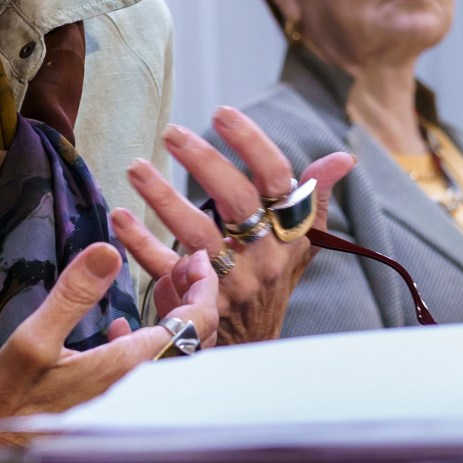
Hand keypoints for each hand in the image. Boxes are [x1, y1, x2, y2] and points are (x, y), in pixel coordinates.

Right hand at [0, 242, 218, 462]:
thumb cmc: (8, 398)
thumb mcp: (33, 339)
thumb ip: (73, 295)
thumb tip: (108, 251)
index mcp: (128, 368)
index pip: (193, 324)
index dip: (204, 287)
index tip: (198, 258)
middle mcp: (139, 387)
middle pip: (192, 339)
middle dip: (195, 296)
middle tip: (185, 263)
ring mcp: (128, 399)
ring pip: (173, 354)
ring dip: (173, 316)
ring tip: (162, 283)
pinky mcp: (113, 405)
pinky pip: (148, 370)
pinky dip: (148, 339)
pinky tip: (122, 325)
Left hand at [119, 108, 353, 346]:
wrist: (252, 350)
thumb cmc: (273, 283)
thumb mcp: (302, 245)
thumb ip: (314, 200)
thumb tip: (343, 158)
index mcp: (288, 235)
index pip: (277, 180)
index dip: (252, 143)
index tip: (223, 113)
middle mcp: (263, 257)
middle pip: (237, 201)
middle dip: (203, 162)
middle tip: (171, 132)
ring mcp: (229, 283)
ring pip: (196, 233)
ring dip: (163, 197)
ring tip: (136, 166)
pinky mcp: (196, 303)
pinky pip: (164, 268)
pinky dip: (140, 242)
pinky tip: (119, 216)